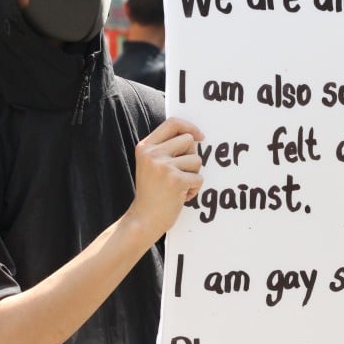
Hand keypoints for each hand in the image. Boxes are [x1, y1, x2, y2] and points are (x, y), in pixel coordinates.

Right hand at [128, 117, 203, 237]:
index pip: (173, 123)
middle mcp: (152, 153)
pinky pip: (199, 178)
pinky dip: (194, 189)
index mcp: (145, 146)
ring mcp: (163, 166)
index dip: (190, 127)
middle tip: (180, 173)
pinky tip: (180, 196)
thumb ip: (166, 148)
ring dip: (193, 175)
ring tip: (178, 187)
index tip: (200, 137)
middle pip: (189, 140)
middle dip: (191, 156)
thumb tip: (195, 136)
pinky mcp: (175, 180)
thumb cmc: (152, 193)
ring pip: (196, 160)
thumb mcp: (151, 164)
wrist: (143, 220)